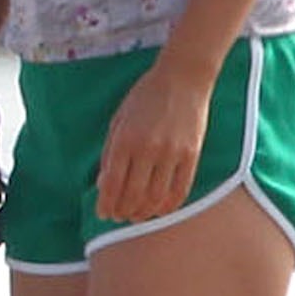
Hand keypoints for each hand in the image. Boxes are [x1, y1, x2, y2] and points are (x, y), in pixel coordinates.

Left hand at [94, 57, 213, 223]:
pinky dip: (168, 206)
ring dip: (143, 212)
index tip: (103, 214)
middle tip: (119, 217)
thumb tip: (103, 184)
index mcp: (125, 139)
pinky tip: (159, 210)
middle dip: (122, 211)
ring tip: (136, 216)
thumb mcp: (119, 119)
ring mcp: (171, 153)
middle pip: (132, 195)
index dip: (106, 203)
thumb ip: (110, 151)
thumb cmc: (145, 96)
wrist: (183, 78)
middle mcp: (147, 148)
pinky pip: (179, 190)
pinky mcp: (192, 155)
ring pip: (155, 198)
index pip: (112, 183)